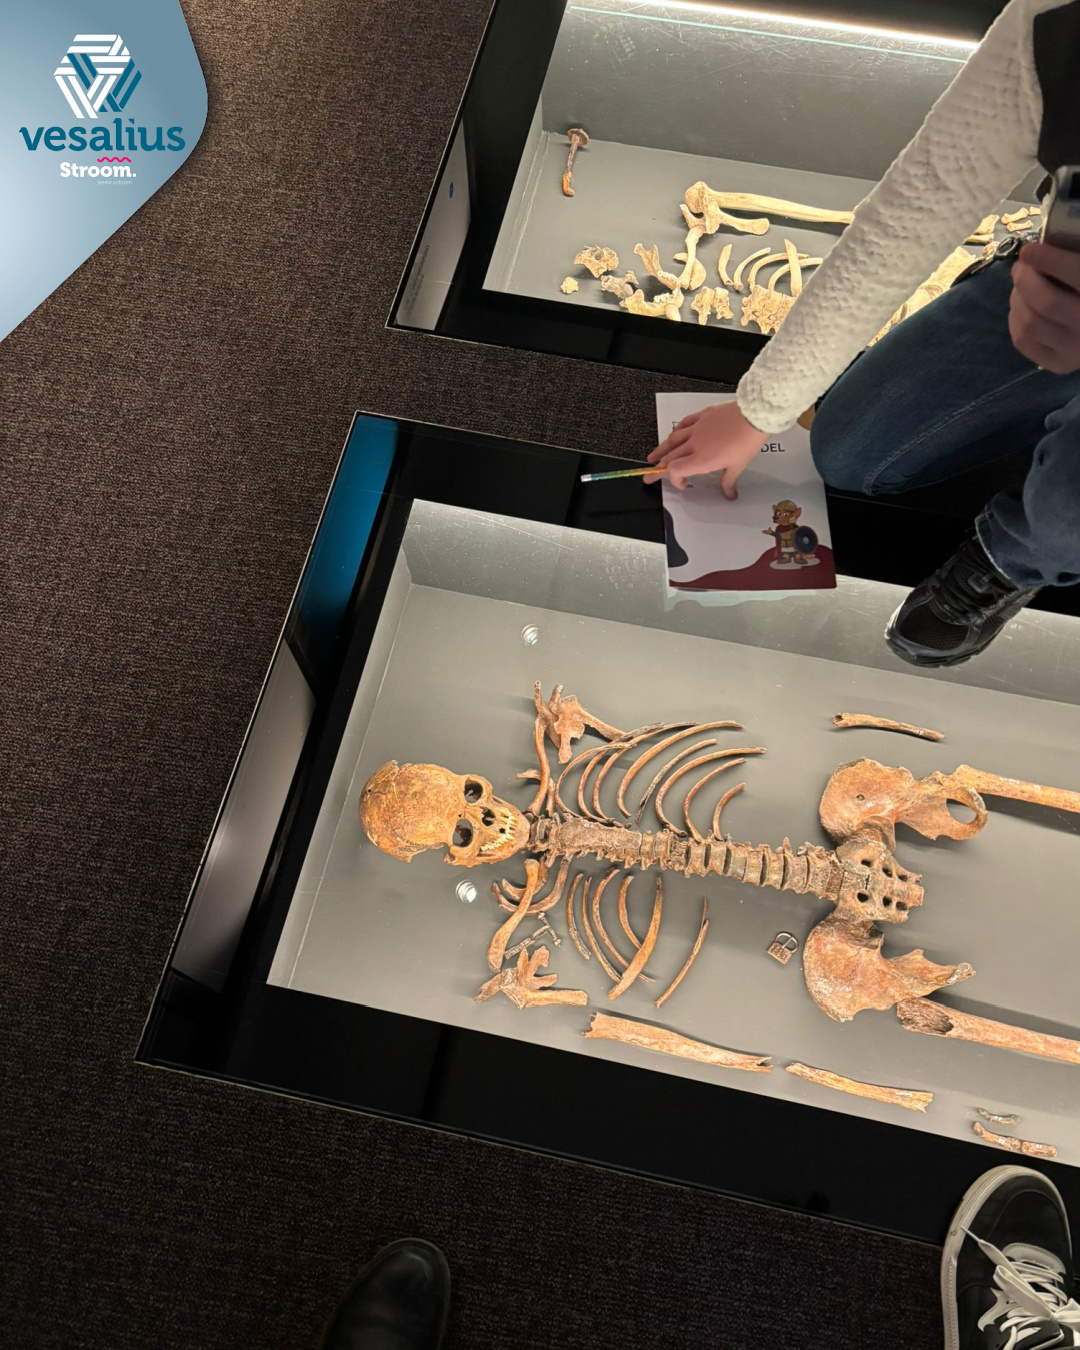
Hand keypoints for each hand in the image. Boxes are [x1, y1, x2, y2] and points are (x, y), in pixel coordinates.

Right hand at [644, 400, 763, 496]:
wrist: (754, 415)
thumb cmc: (747, 440)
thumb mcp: (738, 466)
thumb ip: (729, 481)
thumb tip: (729, 495)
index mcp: (702, 459)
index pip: (675, 471)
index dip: (674, 480)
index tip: (683, 485)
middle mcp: (694, 444)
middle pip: (669, 457)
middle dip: (657, 469)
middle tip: (649, 476)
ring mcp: (696, 428)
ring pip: (672, 440)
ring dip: (661, 450)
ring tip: (653, 457)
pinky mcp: (702, 416)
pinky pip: (683, 424)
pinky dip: (676, 432)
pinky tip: (673, 435)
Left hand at [1009, 242, 1079, 373]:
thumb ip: (1074, 258)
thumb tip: (1040, 248)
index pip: (1077, 275)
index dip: (1049, 260)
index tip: (1028, 249)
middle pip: (1046, 302)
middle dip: (1025, 279)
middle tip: (1021, 267)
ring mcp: (1075, 352)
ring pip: (1030, 323)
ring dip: (1017, 299)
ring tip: (1021, 286)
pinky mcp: (1059, 365)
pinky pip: (1022, 340)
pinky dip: (1015, 319)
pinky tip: (1022, 307)